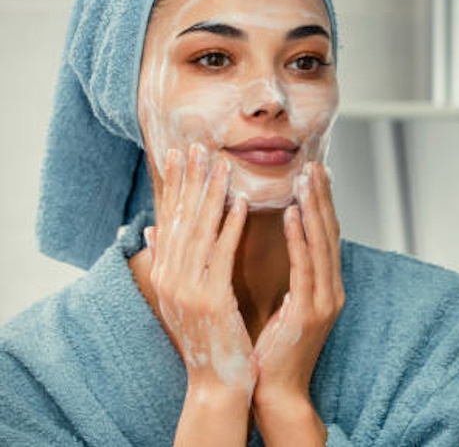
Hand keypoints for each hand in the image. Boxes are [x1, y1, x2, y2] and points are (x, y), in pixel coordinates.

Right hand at [147, 144, 255, 401]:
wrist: (217, 379)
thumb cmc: (207, 336)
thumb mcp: (181, 296)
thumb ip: (168, 260)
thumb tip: (151, 228)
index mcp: (163, 274)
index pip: (168, 220)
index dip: (174, 185)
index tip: (179, 153)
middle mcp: (169, 277)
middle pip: (181, 219)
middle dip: (190, 180)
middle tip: (198, 145)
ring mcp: (186, 289)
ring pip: (200, 231)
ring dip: (212, 194)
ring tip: (222, 164)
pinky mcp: (210, 299)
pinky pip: (221, 254)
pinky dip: (231, 226)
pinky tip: (241, 203)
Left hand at [251, 162, 343, 444]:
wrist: (274, 391)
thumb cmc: (269, 349)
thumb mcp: (280, 305)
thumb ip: (284, 275)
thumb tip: (272, 249)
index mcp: (324, 288)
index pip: (324, 237)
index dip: (321, 204)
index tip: (314, 174)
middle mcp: (332, 290)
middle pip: (330, 233)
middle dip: (322, 197)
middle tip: (314, 164)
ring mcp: (325, 300)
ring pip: (322, 243)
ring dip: (314, 207)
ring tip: (305, 177)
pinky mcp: (311, 311)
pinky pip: (306, 267)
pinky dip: (300, 237)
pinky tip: (291, 214)